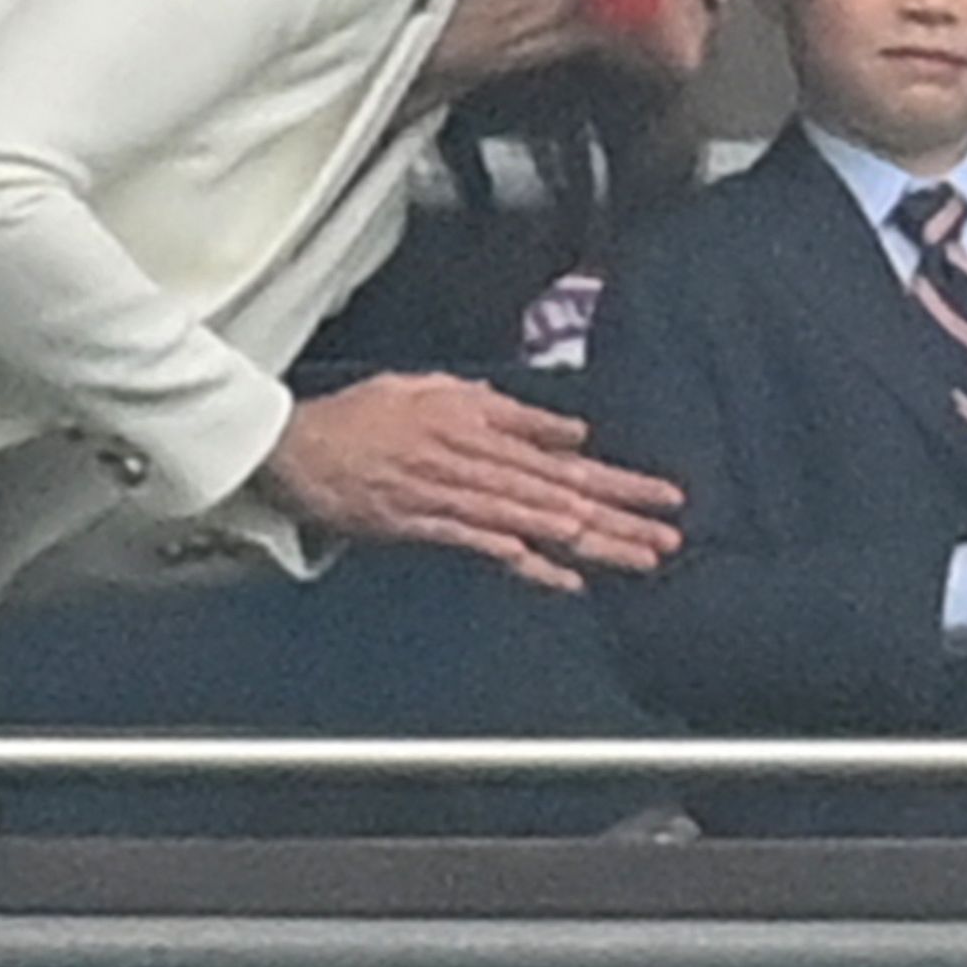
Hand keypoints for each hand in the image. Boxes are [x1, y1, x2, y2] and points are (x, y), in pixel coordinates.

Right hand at [260, 373, 682, 592]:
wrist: (297, 446)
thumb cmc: (368, 416)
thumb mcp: (443, 391)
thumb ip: (510, 412)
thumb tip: (571, 432)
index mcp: (487, 430)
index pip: (570, 462)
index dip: (620, 481)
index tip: (667, 497)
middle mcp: (478, 462)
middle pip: (563, 492)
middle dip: (621, 516)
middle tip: (670, 537)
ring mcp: (452, 494)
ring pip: (534, 517)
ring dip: (589, 539)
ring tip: (637, 557)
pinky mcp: (423, 523)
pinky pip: (481, 542)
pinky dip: (522, 557)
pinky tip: (561, 575)